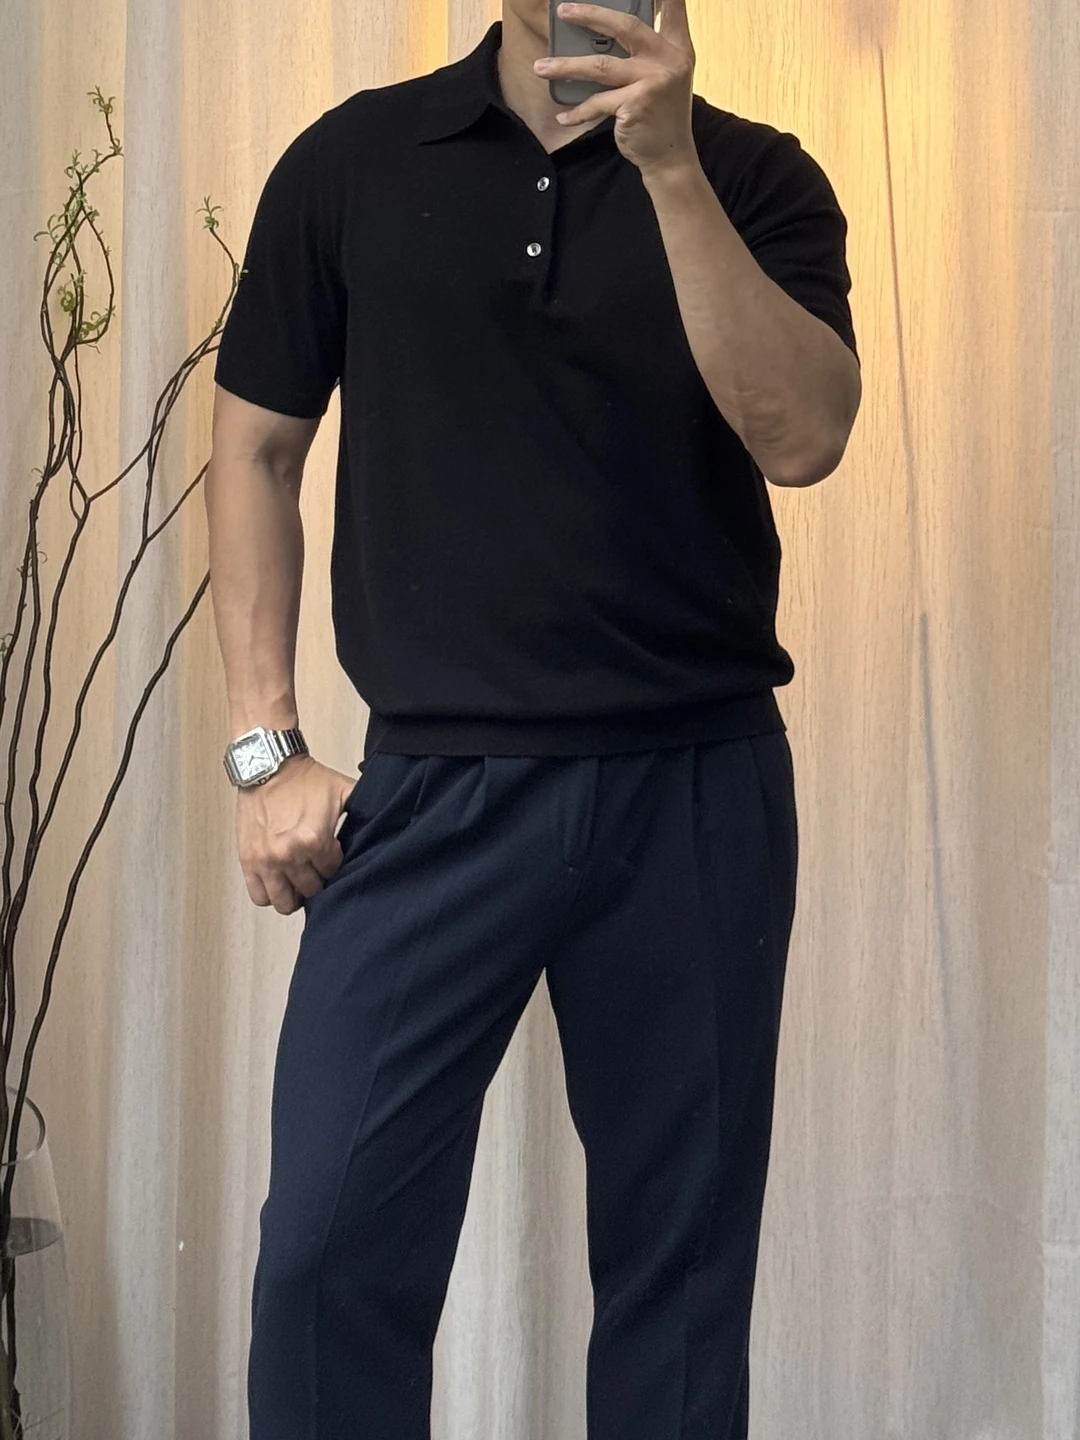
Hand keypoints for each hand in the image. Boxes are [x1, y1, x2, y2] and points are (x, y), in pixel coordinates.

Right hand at [235, 754, 356, 914]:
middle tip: (315, 867)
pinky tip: (278, 881)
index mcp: (315, 840)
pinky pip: (260, 896)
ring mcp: (267, 861)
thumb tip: (383, 824)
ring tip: (297, 881)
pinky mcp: (248, 861)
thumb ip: (364, 811)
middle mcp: (289, 854)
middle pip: (311, 890)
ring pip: (285, 902)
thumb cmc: (304, 779)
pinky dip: (270, 894)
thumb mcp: (343, 790)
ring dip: (294, 894)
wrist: (268, 766)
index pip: (333, 872)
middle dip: (317, 880)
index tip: (331, 855)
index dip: (334, 864)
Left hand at [535, 0, 697, 175]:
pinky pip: (597, 103)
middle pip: (625, 26)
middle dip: (590, 15)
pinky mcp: (636, 104)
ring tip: (540, 67)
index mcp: (677, 47)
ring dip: (566, 66)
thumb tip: (604, 33)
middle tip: (563, 11)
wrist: (670, 156)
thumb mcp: (666, 77)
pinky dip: (578, 112)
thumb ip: (648, 51)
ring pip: (600, 66)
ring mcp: (653, 81)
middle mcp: (669, 59)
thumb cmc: (660, 114)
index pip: (671, 6)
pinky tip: (563, 116)